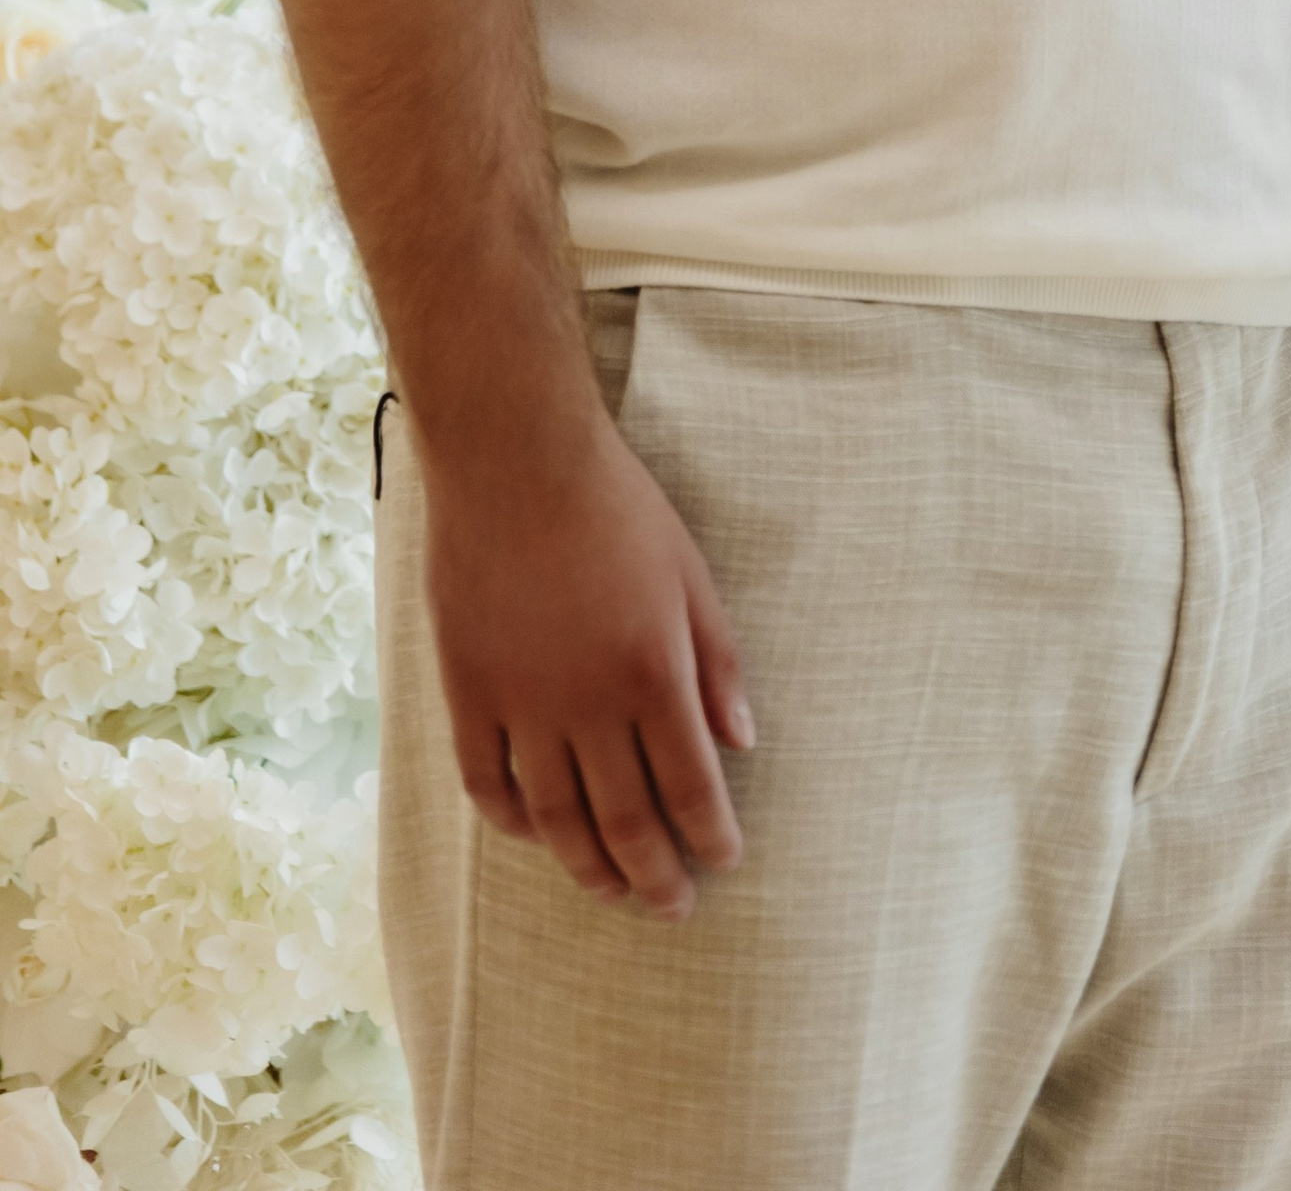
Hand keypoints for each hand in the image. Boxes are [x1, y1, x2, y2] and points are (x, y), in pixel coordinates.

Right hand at [419, 409, 754, 921]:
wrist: (516, 462)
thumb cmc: (617, 509)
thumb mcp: (690, 575)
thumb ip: (717, 662)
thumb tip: (741, 743)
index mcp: (653, 674)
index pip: (689, 786)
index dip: (710, 836)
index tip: (724, 862)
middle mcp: (587, 705)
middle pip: (624, 822)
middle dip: (655, 877)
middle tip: (673, 907)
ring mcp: (521, 704)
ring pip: (555, 820)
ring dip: (588, 867)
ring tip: (612, 890)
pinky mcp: (468, 693)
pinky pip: (487, 783)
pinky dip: (513, 822)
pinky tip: (536, 835)